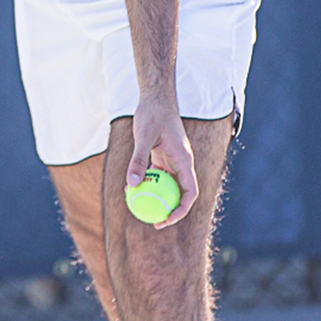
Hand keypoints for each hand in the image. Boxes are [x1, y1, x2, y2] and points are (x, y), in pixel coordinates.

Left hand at [126, 91, 198, 229]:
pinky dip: (147, 183)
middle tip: (154, 223)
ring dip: (157, 197)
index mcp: (184, 160)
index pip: (190, 192)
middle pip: (181, 193)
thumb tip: (131, 186)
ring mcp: (172, 160)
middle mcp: (181, 162)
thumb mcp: (143, 137)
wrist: (155, 97)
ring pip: (168, 186)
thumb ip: (138, 160)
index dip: (181, 210)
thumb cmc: (152, 114)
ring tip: (139, 208)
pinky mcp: (162, 157)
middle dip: (170, 211)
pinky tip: (131, 189)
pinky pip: (157, 176)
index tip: (166, 220)